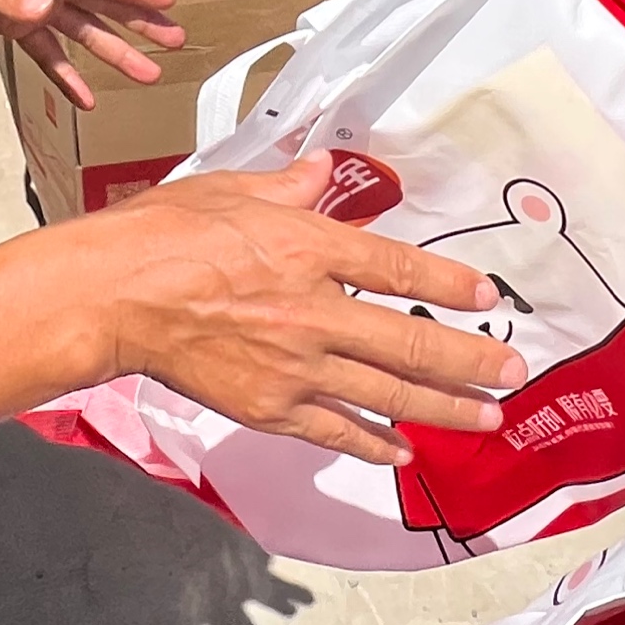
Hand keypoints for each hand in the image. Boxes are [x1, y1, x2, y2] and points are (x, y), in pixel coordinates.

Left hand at [0, 0, 182, 105]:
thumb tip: (47, 10)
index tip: (170, 2)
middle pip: (103, 3)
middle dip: (139, 22)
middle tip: (176, 40)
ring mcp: (33, 1)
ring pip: (81, 30)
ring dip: (112, 51)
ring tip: (147, 74)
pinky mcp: (11, 22)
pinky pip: (46, 52)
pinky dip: (64, 74)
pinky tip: (85, 99)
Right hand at [92, 157, 530, 465]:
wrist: (112, 296)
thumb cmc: (163, 232)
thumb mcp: (232, 189)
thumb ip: (290, 187)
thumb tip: (325, 171)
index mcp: (309, 246)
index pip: (399, 265)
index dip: (449, 283)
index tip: (486, 294)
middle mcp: (315, 310)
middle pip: (410, 342)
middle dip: (471, 359)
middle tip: (512, 370)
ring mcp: (296, 367)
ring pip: (388, 393)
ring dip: (445, 408)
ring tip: (488, 417)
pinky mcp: (271, 408)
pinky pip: (337, 432)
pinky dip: (375, 444)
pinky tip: (405, 453)